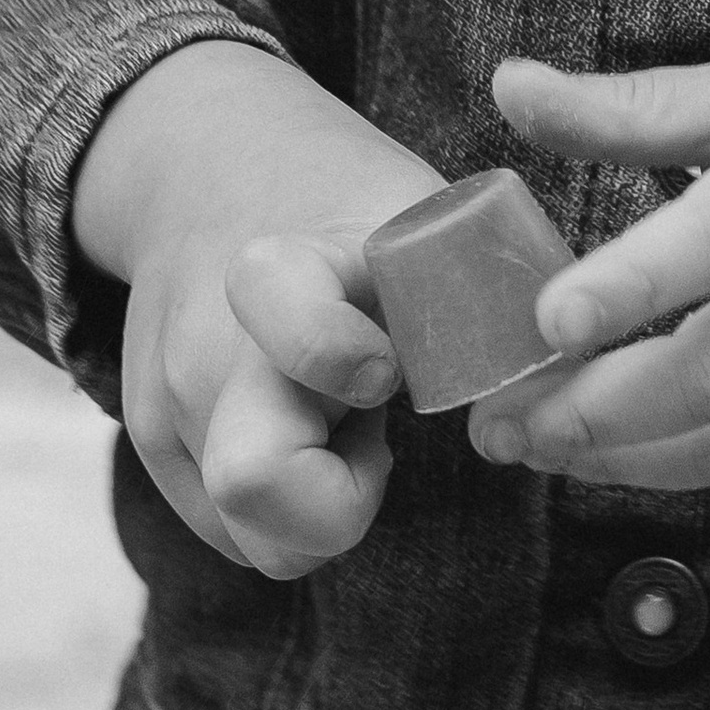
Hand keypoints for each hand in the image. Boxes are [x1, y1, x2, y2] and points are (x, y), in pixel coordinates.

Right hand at [76, 42, 441, 578]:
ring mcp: (166, 404)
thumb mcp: (418, 215)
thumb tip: (558, 399)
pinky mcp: (151, 444)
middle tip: (373, 440)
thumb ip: (488, 299)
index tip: (386, 363)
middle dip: (337, 503)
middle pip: (253, 484)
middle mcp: (207, 348)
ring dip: (316, 512)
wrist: (199, 170)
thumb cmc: (340, 206)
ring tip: (340, 426)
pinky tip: (303, 434)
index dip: (347, 360)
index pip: (293, 330)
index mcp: (278, 270)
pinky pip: (230, 534)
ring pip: (250, 539)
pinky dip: (281, 510)